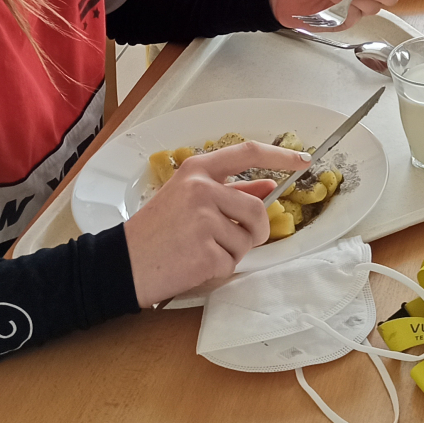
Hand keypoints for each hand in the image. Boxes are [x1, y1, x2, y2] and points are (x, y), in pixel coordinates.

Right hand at [123, 141, 302, 306]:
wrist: (121, 263)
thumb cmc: (154, 231)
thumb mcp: (187, 198)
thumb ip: (229, 190)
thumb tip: (268, 185)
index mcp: (197, 170)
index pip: (248, 152)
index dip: (280, 155)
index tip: (302, 160)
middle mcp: (202, 190)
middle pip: (257, 210)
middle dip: (253, 231)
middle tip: (227, 241)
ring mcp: (204, 220)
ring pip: (247, 240)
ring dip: (231, 251)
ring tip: (199, 250)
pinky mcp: (206, 252)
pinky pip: (232, 263)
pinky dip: (218, 270)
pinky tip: (192, 264)